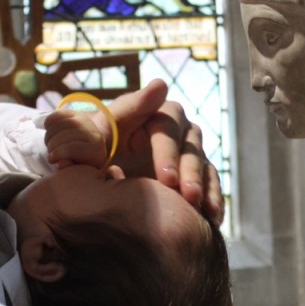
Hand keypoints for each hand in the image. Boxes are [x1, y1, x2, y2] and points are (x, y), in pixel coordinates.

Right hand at [43, 107, 109, 168]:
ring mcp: (85, 121)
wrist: (92, 144)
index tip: (50, 159)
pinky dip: (50, 120)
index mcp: (95, 150)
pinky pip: (60, 114)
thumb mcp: (79, 169)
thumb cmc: (83, 162)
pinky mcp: (77, 114)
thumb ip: (70, 168)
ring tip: (48, 142)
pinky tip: (47, 128)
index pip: (73, 148)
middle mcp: (93, 133)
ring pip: (63, 123)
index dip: (58, 154)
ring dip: (50, 133)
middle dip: (52, 144)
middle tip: (49, 151)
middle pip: (67, 134)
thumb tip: (61, 164)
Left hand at [106, 79, 224, 223]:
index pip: (166, 125)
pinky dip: (213, 200)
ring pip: (202, 163)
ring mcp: (186, 151)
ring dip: (203, 185)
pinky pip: (211, 183)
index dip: (167, 151)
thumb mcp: (95, 133)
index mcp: (150, 113)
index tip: (167, 178)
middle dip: (187, 171)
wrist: (93, 174)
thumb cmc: (91, 148)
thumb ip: (121, 111)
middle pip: (189, 144)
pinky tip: (212, 218)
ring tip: (199, 208)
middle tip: (183, 195)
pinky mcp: (194, 174)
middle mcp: (173, 128)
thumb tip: (159, 86)